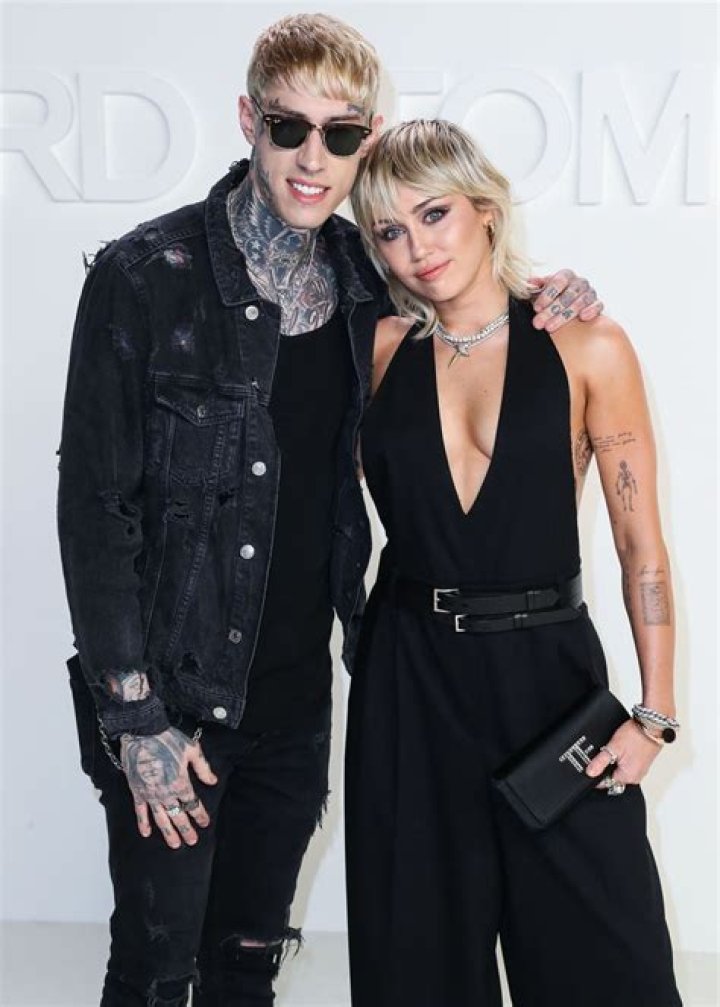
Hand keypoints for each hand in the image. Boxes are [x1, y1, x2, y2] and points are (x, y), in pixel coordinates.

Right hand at [120, 727, 216, 848]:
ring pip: (161, 819)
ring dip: (168, 833)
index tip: (205, 823)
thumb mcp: (192, 750)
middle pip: (178, 816)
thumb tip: (213, 781)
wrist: (142, 732)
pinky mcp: (137, 790)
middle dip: (186, 830)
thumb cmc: (168, 738)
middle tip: (192, 841)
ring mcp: (150, 794)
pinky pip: (140, 811)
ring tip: (175, 845)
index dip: (200, 815)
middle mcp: (165, 793)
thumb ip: (203, 768)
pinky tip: (147, 833)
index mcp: (181, 783)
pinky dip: (143, 823)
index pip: (193, 804)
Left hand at [530, 269, 603, 331]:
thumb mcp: (543, 290)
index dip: (547, 295)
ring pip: (581, 301)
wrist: (568, 305)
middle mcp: (579, 282)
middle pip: (568, 294)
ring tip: (551, 327)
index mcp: (565, 275)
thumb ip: (536, 286)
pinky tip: (583, 317)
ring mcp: (590, 292)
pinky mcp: (597, 303)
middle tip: (539, 323)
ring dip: (565, 315)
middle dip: (552, 310)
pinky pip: (598, 305)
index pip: (558, 281)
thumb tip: (529, 282)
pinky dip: (591, 310)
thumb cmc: (553, 296)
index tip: (536, 308)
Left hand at [585, 719, 660, 788]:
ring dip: (615, 762)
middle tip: (603, 753)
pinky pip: (629, 764)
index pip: (606, 783)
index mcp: (628, 777)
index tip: (591, 766)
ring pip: (621, 770)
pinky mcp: (643, 762)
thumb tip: (590, 773)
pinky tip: (621, 748)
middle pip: (614, 777)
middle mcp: (636, 776)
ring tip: (613, 749)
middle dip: (606, 767)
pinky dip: (623, 758)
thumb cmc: (636, 735)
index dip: (596, 774)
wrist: (652, 725)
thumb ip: (600, 762)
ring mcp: (641, 769)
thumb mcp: (613, 748)